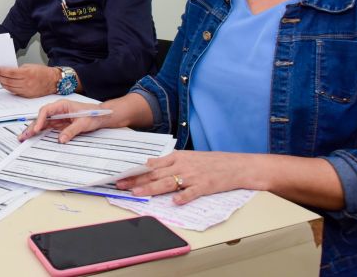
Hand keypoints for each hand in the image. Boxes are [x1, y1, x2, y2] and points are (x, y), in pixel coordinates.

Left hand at [0, 64, 58, 97]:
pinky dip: (9, 89)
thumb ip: (19, 69)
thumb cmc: (43, 72)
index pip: (10, 73)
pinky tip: (6, 85)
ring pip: (10, 88)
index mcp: (27, 73)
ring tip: (0, 80)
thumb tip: (9, 71)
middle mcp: (26, 83)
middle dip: (0, 77)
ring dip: (3, 84)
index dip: (2, 71)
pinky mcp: (27, 95)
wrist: (53, 81)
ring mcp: (26, 90)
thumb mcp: (30, 66)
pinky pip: (15, 92)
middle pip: (9, 81)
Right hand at [19, 99, 110, 142]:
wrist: (101, 116)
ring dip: (34, 130)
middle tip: (24, 135)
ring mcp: (58, 117)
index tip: (37, 129)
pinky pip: (48, 128)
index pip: (46, 110)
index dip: (40, 119)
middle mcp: (58, 110)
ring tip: (24, 137)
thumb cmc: (93, 115)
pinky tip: (34, 137)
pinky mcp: (60, 124)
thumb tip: (61, 139)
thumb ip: (72, 130)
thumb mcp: (83, 123)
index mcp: (62, 105)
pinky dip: (40, 132)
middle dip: (32, 126)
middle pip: (41, 117)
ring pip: (43, 123)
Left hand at [116, 150, 246, 203]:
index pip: (152, 166)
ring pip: (169, 182)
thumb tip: (149, 163)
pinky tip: (175, 201)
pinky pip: (192, 192)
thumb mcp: (187, 157)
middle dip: (137, 180)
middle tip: (121, 185)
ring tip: (138, 193)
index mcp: (177, 158)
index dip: (135, 172)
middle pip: (156, 174)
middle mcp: (183, 166)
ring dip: (152, 188)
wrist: (235, 165)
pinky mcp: (205, 186)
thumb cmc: (211, 162)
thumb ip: (168, 161)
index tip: (121, 176)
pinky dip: (184, 196)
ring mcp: (193, 176)